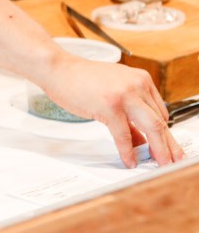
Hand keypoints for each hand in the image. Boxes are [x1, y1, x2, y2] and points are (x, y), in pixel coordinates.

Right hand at [40, 56, 183, 167]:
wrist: (59, 69)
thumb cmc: (81, 79)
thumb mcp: (112, 93)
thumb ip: (129, 114)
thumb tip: (140, 138)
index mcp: (141, 79)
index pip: (161, 111)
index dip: (166, 133)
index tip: (168, 146)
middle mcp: (137, 86)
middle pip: (160, 121)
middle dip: (169, 145)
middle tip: (173, 159)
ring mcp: (124, 96)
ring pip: (151, 127)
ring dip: (158, 150)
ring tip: (160, 163)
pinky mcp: (109, 107)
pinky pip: (124, 134)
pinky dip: (128, 150)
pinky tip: (129, 159)